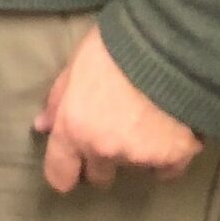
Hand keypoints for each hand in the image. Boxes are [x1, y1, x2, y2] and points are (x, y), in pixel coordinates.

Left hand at [33, 23, 201, 192]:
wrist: (167, 44)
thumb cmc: (115, 46)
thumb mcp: (76, 65)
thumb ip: (58, 100)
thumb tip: (44, 126)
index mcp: (74, 128)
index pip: (60, 175)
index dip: (66, 172)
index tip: (74, 166)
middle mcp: (104, 149)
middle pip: (100, 176)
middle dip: (104, 161)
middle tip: (115, 132)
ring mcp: (140, 156)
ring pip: (134, 168)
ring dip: (137, 152)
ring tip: (148, 120)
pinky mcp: (175, 156)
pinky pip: (168, 169)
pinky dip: (168, 156)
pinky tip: (171, 133)